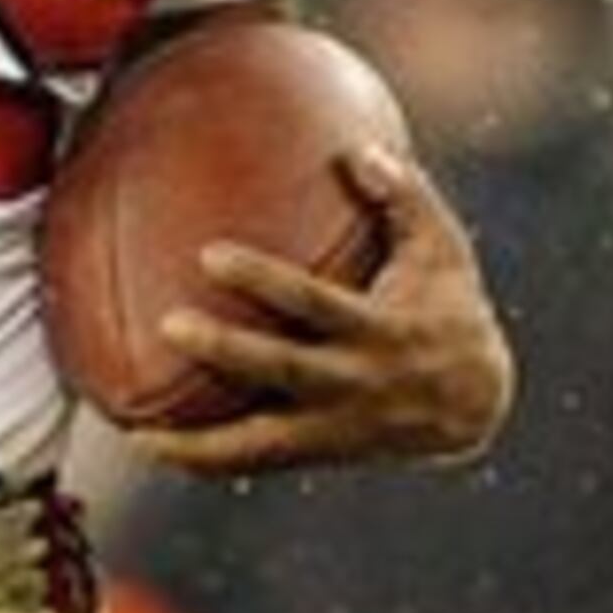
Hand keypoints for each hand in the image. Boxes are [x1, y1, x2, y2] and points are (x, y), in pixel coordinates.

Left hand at [132, 144, 520, 478]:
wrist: (478, 402)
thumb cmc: (447, 305)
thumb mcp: (443, 248)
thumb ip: (404, 196)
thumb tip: (358, 151)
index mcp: (380, 330)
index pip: (315, 303)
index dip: (266, 282)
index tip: (210, 255)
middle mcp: (355, 382)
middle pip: (284, 370)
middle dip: (228, 352)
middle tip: (170, 325)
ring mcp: (336, 425)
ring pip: (263, 442)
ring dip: (198, 440)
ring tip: (134, 431)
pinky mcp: (320, 450)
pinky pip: (255, 461)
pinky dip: (203, 459)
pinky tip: (144, 443)